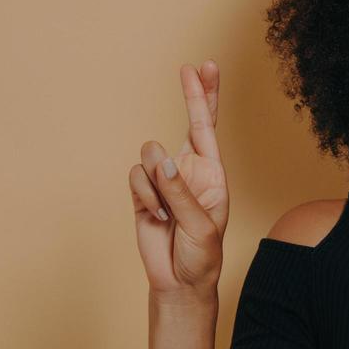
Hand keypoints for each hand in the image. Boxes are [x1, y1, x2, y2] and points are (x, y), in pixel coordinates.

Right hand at [128, 61, 229, 298]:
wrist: (178, 281)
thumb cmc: (201, 255)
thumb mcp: (200, 226)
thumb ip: (181, 193)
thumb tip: (162, 161)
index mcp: (212, 174)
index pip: (209, 128)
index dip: (206, 97)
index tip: (204, 67)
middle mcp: (189, 170)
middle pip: (187, 123)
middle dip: (190, 96)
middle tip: (189, 68)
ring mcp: (164, 180)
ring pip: (150, 155)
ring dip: (157, 181)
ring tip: (167, 210)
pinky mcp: (142, 192)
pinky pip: (135, 177)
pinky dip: (144, 196)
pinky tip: (155, 216)